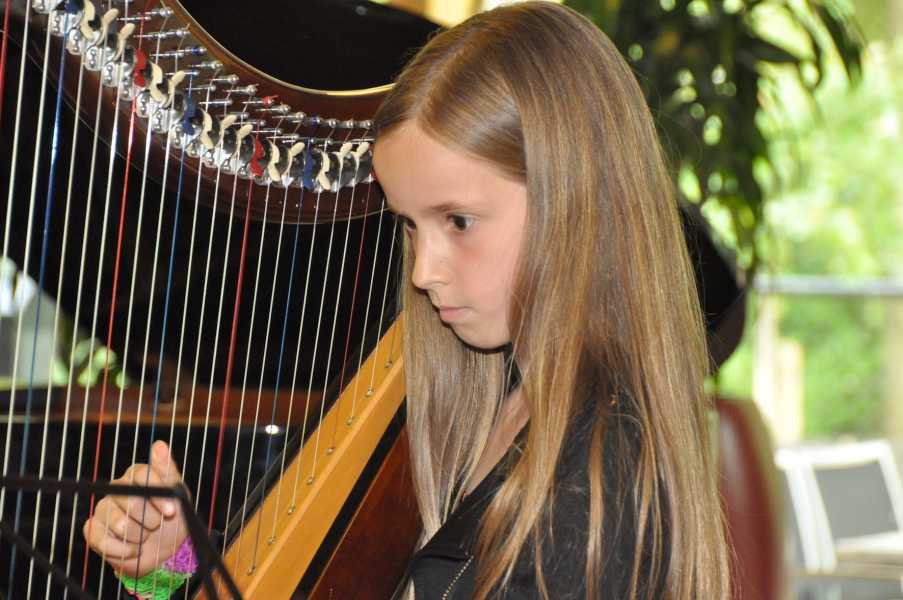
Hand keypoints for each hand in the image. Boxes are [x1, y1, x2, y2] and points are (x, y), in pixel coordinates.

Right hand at [83, 441, 188, 577]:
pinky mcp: (92, 530)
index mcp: (137, 475)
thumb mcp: (177, 494)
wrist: (164, 550)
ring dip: (139, 537)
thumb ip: (167, 469)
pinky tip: (132, 549)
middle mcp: (117, 488)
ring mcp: (103, 508)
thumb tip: (159, 444)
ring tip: (144, 536)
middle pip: (132, 501)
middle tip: (156, 525)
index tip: (171, 511)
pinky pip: (102, 540)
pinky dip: (123, 550)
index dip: (158, 495)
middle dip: (151, 520)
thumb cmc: (171, 518)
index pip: (143, 475)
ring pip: (120, 524)